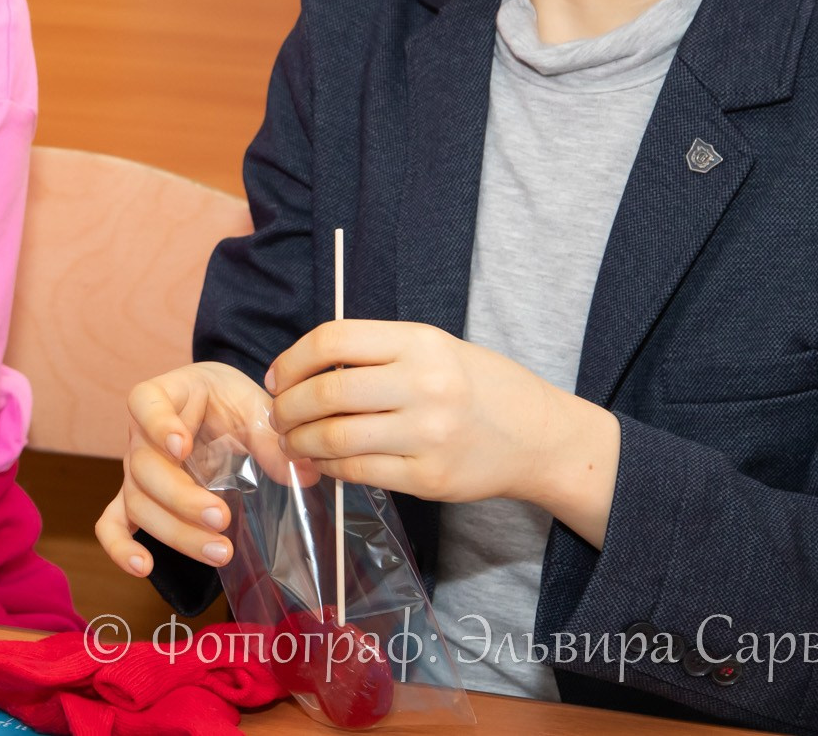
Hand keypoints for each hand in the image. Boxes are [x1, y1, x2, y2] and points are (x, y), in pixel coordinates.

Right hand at [94, 361, 294, 577]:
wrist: (213, 406)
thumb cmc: (227, 400)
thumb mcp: (251, 405)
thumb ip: (270, 437)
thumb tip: (303, 474)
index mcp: (162, 396)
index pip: (146, 404)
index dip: (159, 426)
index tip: (182, 446)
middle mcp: (138, 435)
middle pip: (144, 468)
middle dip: (182, 498)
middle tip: (222, 517)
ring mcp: (134, 471)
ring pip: (138, 503)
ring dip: (175, 532)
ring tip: (220, 551)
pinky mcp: (135, 499)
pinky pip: (112, 523)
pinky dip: (120, 547)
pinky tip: (143, 568)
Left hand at [265, 321, 618, 538]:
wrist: (538, 436)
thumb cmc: (478, 387)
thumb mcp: (434, 348)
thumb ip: (376, 354)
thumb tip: (304, 371)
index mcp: (419, 342)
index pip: (333, 340)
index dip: (292, 359)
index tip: (278, 376)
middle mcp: (423, 384)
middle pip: (326, 393)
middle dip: (288, 407)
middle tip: (278, 415)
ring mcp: (426, 434)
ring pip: (335, 438)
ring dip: (300, 442)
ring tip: (292, 441)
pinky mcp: (428, 477)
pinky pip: (358, 472)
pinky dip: (329, 468)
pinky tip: (323, 462)